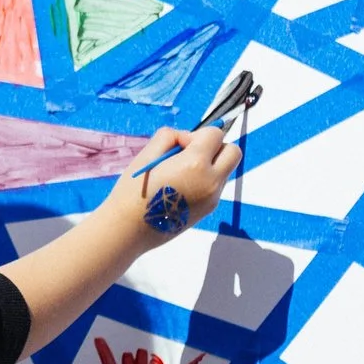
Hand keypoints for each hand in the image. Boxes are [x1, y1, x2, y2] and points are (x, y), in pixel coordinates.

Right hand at [101, 125, 242, 248]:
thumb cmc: (133, 190)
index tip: (180, 146)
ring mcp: (213, 197)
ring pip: (224, 170)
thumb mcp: (147, 155)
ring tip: (180, 175)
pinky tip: (180, 190)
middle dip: (216, 147)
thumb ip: (169, 137)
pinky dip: (203, 181)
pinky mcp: (209, 209)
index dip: (198, 134)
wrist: (130, 229)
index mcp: (195, 163)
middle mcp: (212, 180)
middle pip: (233, 153)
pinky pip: (215, 185)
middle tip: (190, 155)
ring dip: (209, 165)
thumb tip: (187, 139)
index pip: (216, 134)